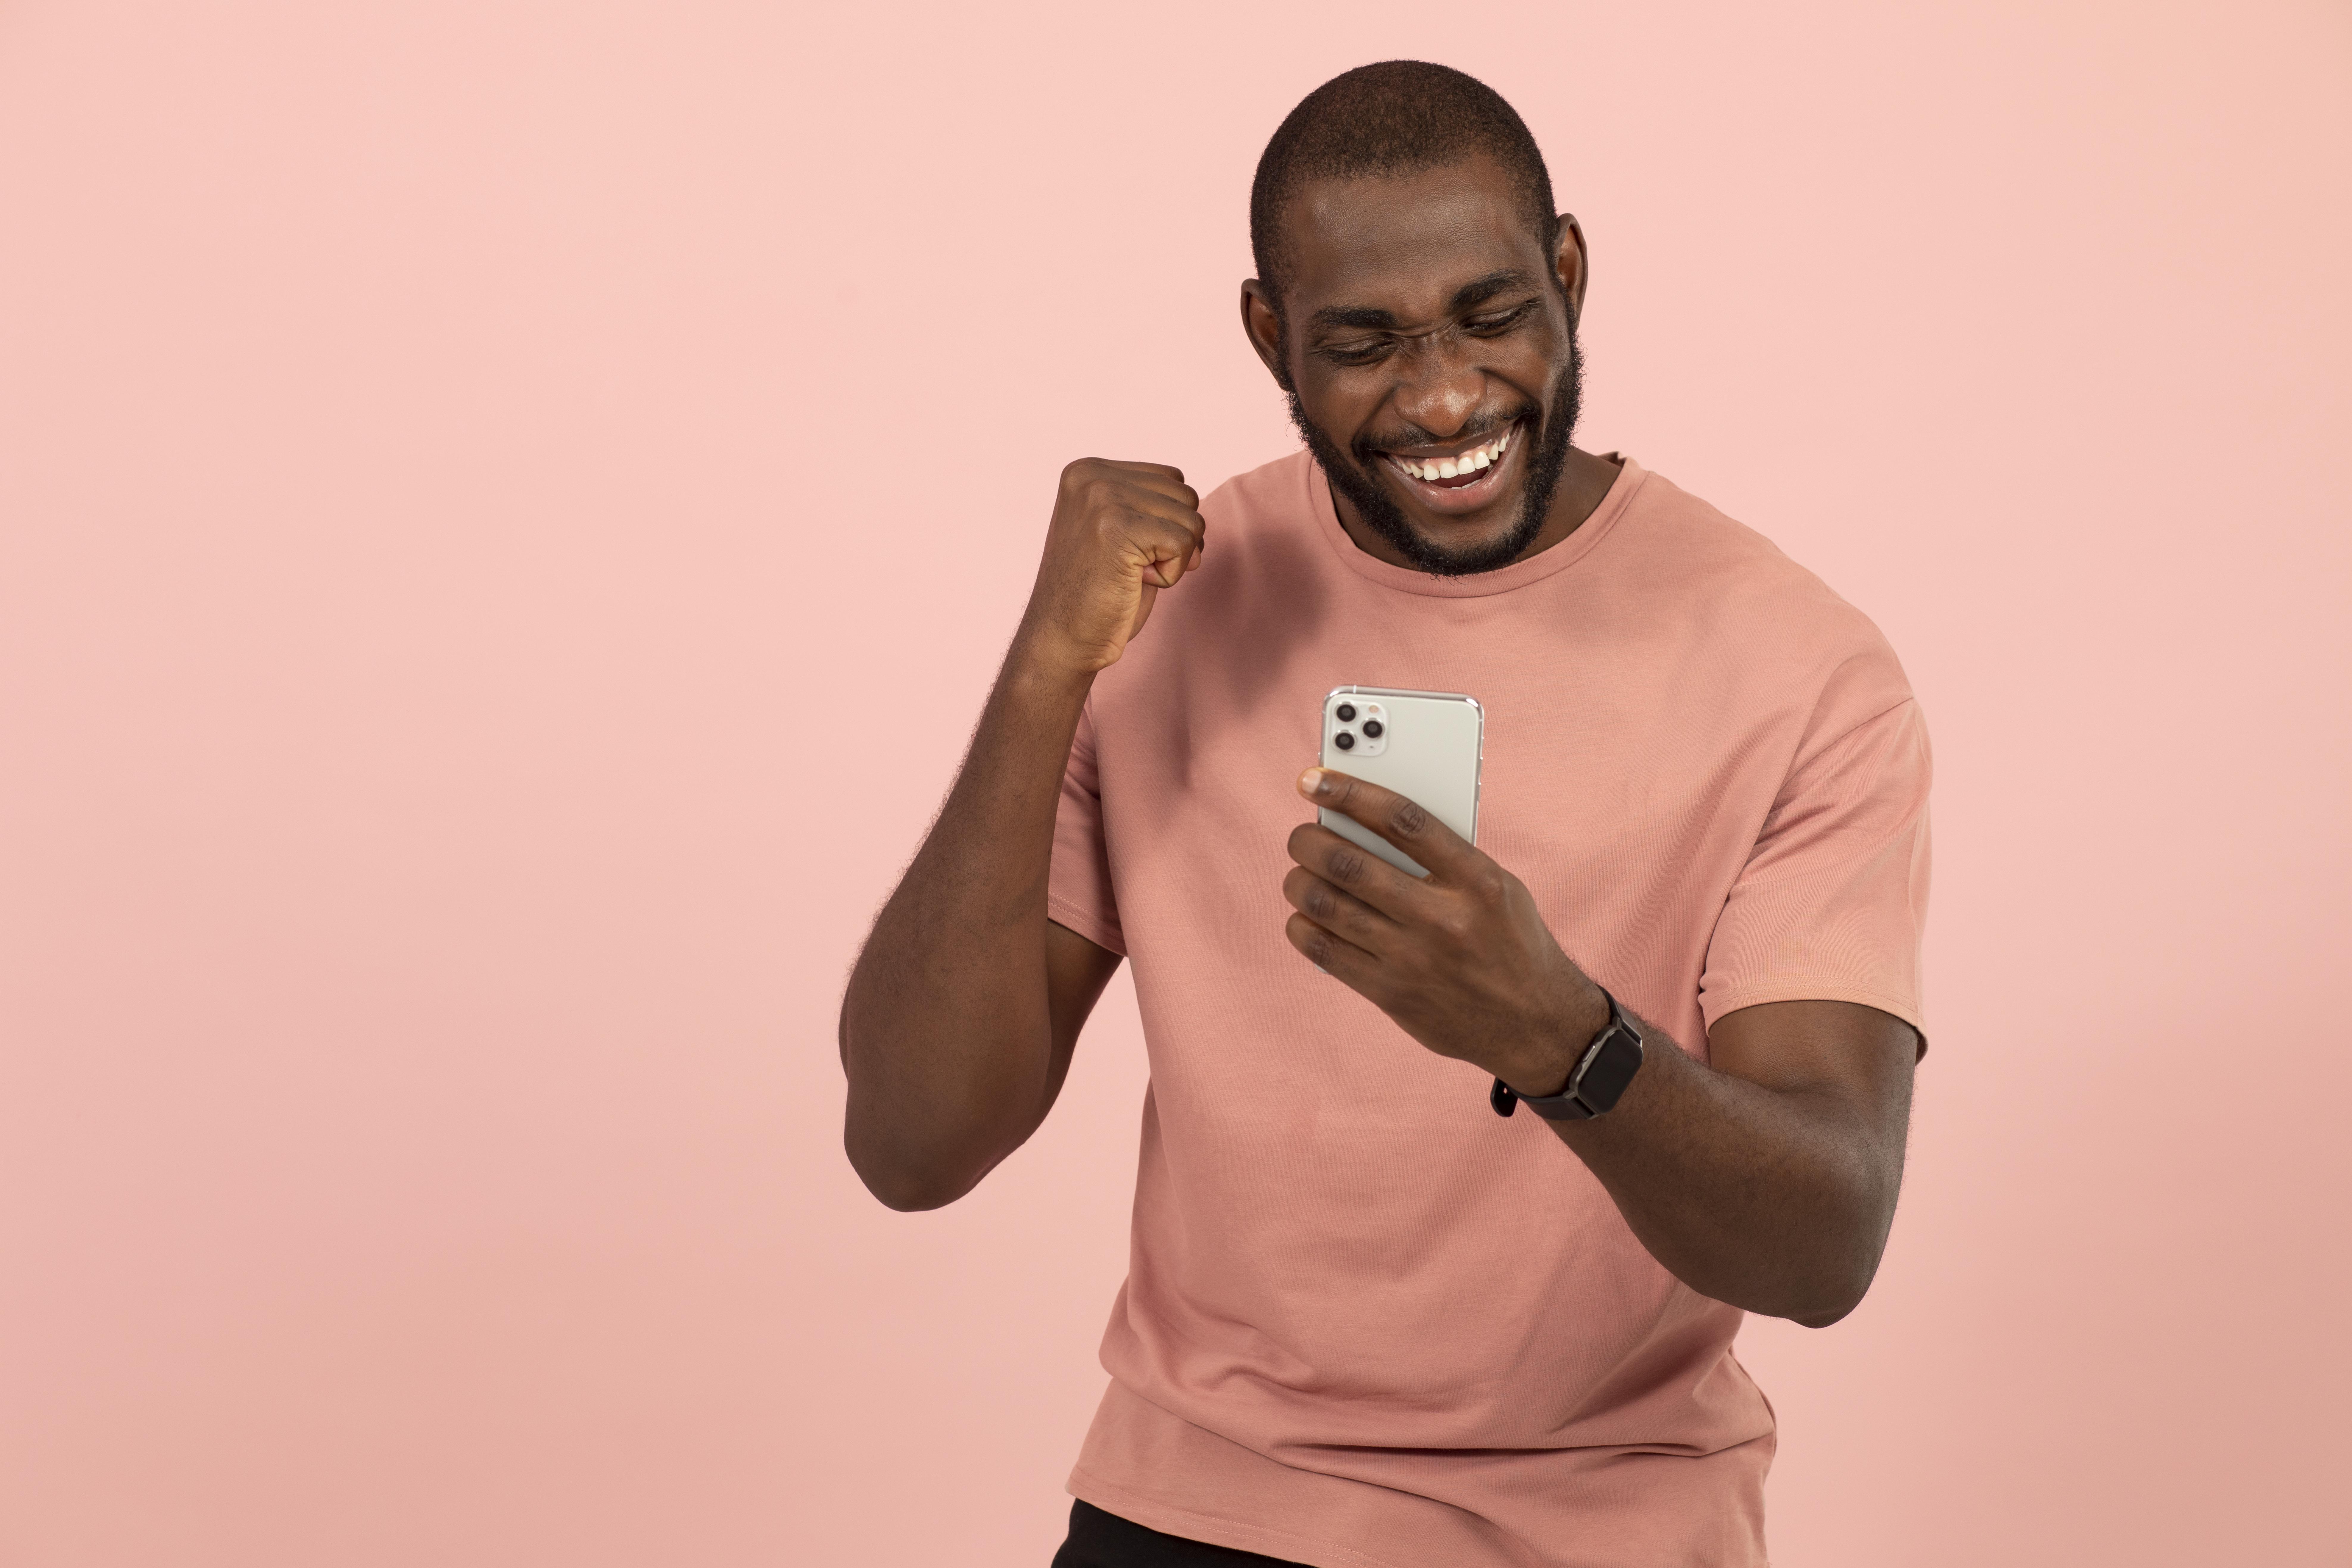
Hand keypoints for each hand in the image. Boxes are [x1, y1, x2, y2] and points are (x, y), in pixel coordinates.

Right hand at [1015, 458, 1205, 676]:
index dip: (1167, 524)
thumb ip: (1146, 505)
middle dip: (1173, 539)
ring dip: (1172, 558)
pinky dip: (1170, 574)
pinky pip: (1183, 543)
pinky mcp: (1116, 527)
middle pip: (1185, 496)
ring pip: (1190, 519)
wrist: (1061, 639)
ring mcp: (1102, 498)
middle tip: (1130, 567)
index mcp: (1088, 470)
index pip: (1171, 479)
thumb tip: (1195, 502)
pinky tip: (1134, 583)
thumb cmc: (1096, 594)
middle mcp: (1092, 476)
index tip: (1130, 551)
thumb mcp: (1117, 531)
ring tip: (1130, 574)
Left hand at [1283, 767, 1609, 1094]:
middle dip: (1308, 842)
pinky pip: (1325, 952)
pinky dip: (1302, 927)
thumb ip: (1445, 856)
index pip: (1402, 820)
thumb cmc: (1511, 941)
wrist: (1535, 1024)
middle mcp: (1444, 919)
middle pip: (1350, 864)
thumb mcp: (1497, 887)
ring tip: (1301, 874)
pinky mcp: (1391, 994)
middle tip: (1301, 837)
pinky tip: (1305, 917)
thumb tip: (1368, 822)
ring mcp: (1413, 960)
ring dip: (1299, 882)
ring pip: (1326, 907)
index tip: (1314, 782)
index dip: (1350, 793)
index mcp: (1477, 881)